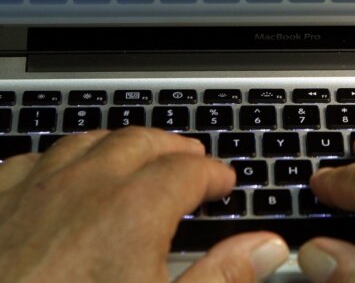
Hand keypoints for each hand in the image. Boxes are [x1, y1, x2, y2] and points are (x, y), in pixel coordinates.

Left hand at [0, 127, 288, 282]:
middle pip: (142, 142)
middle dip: (173, 148)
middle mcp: (85, 185)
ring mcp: (33, 188)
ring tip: (136, 158)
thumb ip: (221, 276)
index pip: (190, 170)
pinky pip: (33, 158)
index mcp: (133, 210)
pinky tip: (64, 175)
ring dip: (120, 146)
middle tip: (190, 161)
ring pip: (88, 141)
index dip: (214, 173)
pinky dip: (61, 160)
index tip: (223, 181)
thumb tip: (266, 248)